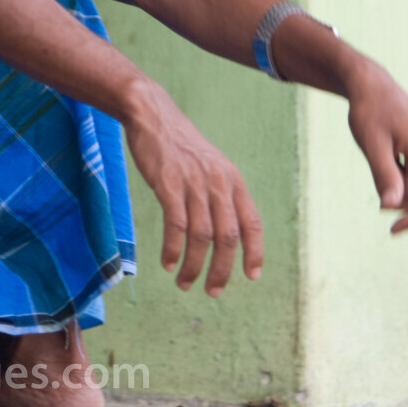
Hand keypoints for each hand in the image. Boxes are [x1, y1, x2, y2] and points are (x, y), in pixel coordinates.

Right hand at [124, 82, 263, 296]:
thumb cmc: (178, 143)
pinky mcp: (169, 185)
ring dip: (195, 266)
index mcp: (232, 180)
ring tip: (186, 284)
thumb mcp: (209, 164)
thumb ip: (219, 192)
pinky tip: (168, 263)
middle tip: (213, 291)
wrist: (152, 115)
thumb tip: (223, 227)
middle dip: (222, 270)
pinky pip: (176, 226)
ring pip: (202, 237)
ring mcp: (194, 184)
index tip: (251, 276)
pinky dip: (174, 250)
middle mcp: (218, 184)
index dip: (255, 252)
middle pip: (228, 237)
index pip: (252, 223)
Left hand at [345, 62, 407, 233]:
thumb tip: (392, 208)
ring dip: (398, 183)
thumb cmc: (369, 112)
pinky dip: (400, 172)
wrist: (370, 84)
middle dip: (401, 198)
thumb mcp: (372, 146)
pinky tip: (385, 153)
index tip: (392, 231)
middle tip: (375, 182)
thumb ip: (385, 176)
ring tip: (378, 155)